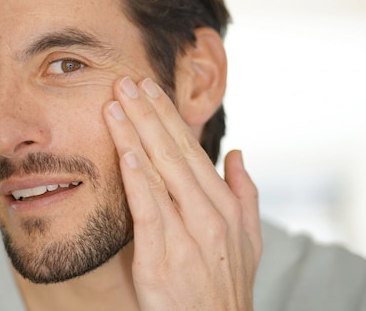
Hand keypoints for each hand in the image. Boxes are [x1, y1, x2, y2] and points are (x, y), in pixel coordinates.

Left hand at [103, 76, 261, 310]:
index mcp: (225, 205)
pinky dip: (138, 182)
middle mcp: (209, 214)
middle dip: (147, 113)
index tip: (149, 88)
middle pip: (173, 152)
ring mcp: (187, 236)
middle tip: (126, 81)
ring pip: (158, 174)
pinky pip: (149, 213)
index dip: (168, 116)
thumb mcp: (249, 239)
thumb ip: (245, 192)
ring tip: (116, 105)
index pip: (191, 149)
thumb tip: (237, 152)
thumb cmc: (227, 284)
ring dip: (135, 136)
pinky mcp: (162, 259)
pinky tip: (126, 155)